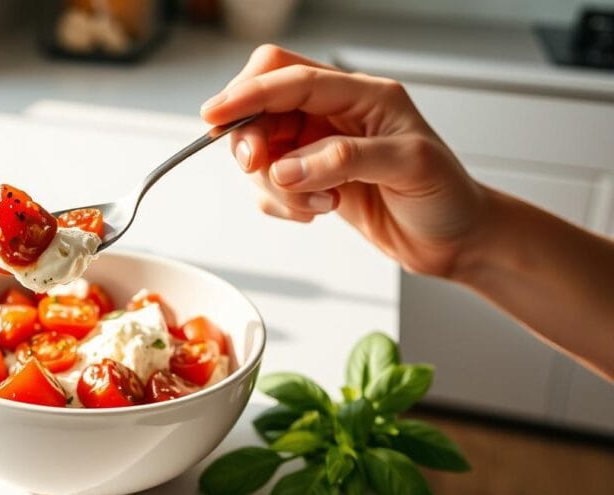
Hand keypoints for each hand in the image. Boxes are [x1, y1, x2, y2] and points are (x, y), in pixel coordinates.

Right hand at [201, 45, 487, 277]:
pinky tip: (316, 212)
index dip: (248, 93)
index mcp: (363, 94)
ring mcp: (321, 147)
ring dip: (273, 184)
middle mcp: (337, 114)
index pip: (292, 78)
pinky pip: (271, 185)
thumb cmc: (446, 197)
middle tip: (256, 168)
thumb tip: (287, 168)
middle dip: (252, 139)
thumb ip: (344, 160)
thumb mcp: (408, 167)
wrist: (456, 239)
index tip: (214, 115)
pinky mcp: (312, 179)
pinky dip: (281, 204)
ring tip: (314, 205)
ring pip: (264, 150)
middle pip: (265, 107)